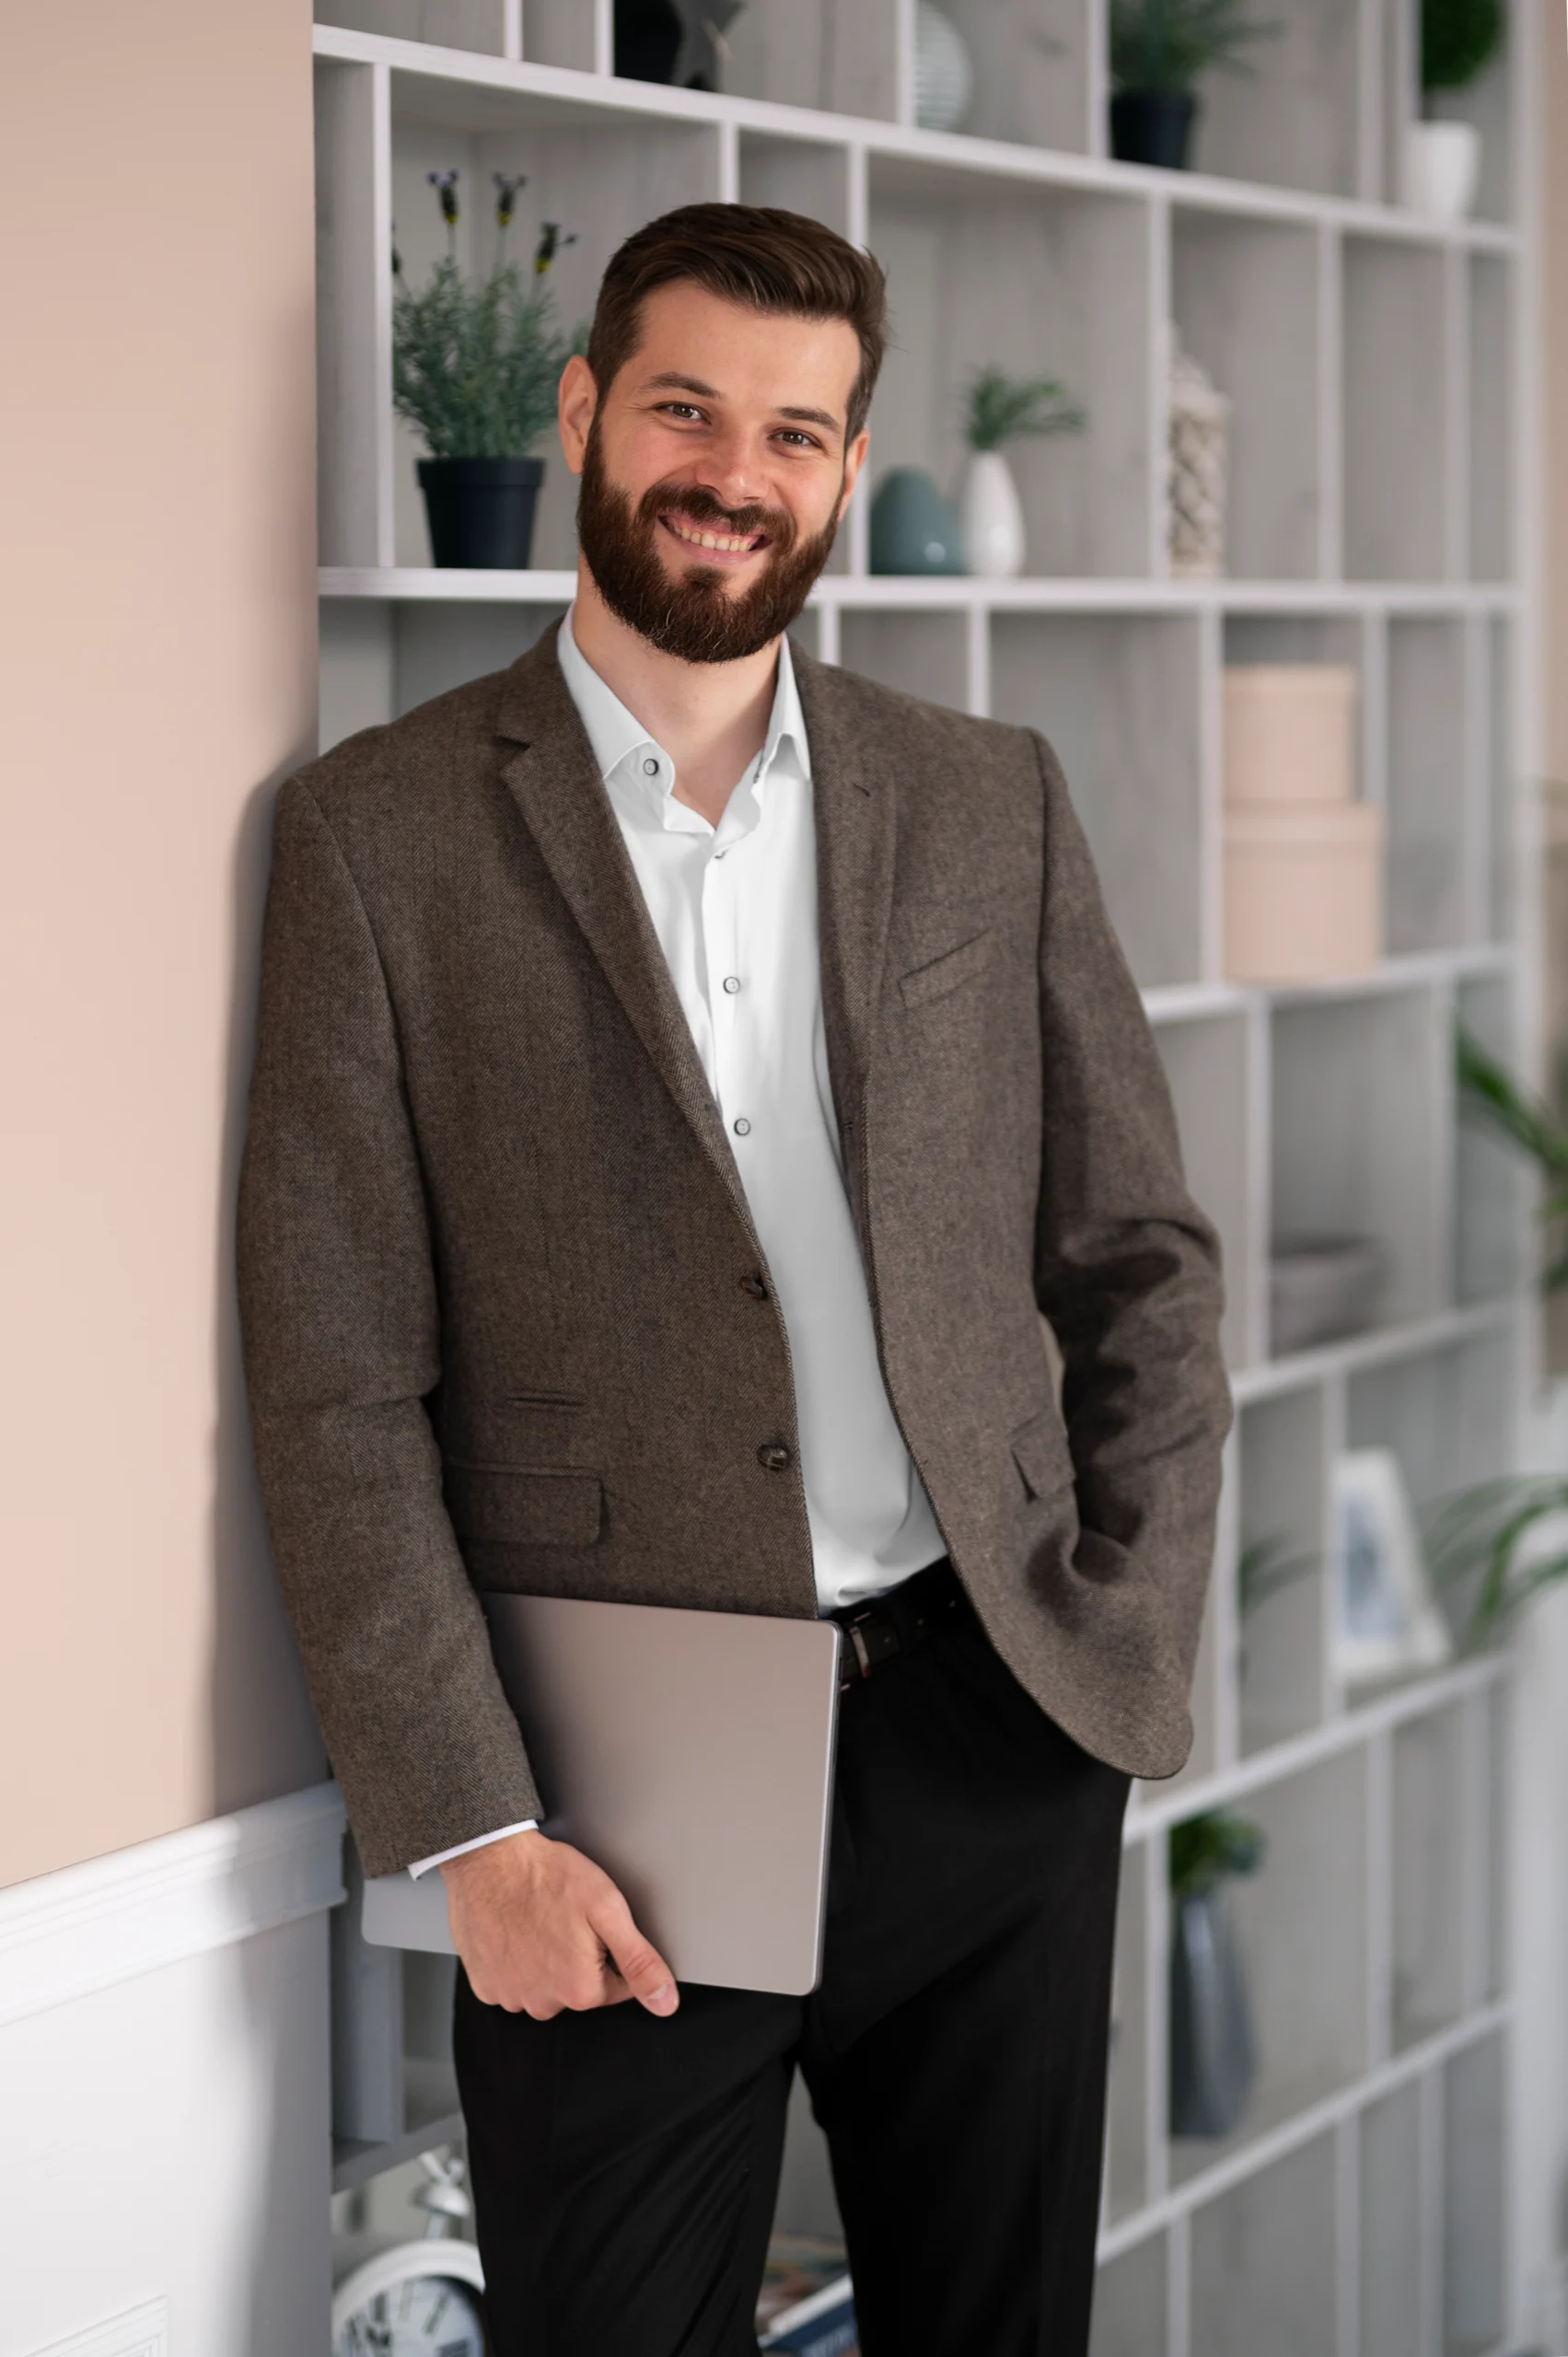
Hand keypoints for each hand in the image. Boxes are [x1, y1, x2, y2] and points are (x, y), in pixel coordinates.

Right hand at [440, 1827, 678, 2020]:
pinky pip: (511, 1982)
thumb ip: (640, 1962)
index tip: (595, 1923)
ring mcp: (510, 1996)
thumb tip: (665, 2003)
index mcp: (581, 1990)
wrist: (491, 1859)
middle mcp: (543, 2004)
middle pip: (579, 1987)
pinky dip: (516, 1962)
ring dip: (546, 1961)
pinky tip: (517, 1932)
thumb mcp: (609, 1910)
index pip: (618, 1985)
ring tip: (540, 1921)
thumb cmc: (548, 1877)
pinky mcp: (485, 1985)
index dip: (612, 1949)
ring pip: (545, 1987)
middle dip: (579, 1957)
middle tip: (567, 1918)